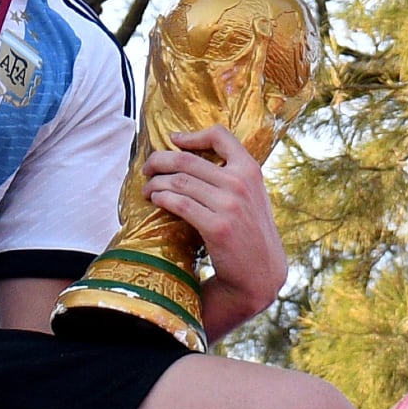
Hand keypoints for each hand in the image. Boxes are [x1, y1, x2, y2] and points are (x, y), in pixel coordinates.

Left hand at [141, 124, 286, 335]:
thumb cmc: (249, 232)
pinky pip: (179, 204)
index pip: (220, 136)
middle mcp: (241, 183)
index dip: (192, 135)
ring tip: (147, 189)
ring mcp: (230, 205)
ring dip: (155, 183)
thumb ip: (232, 174)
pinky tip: (155, 200)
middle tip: (146, 169)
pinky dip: (162, 198)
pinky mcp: (217, 227)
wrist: (261, 273)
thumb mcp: (251, 195)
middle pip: (186, 160)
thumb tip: (192, 154)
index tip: (173, 140)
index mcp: (250, 170)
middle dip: (159, 161)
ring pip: (178, 182)